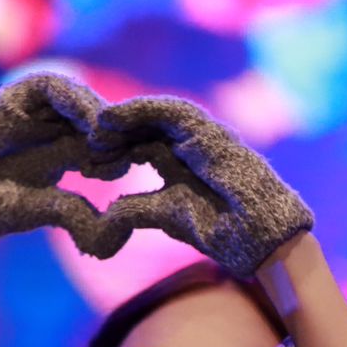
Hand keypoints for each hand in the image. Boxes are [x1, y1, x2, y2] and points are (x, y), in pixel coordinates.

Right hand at [0, 74, 135, 257]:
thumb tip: (118, 233)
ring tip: (111, 137)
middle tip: (138, 146)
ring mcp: (34, 112)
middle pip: (99, 115)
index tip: (146, 165)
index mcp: (68, 151)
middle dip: (121, 128)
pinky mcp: (12, 99)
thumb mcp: (45, 211)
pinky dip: (73, 97)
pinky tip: (90, 121)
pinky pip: (48, 86)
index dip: (130, 147)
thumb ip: (78, 214)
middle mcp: (55, 127)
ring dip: (100, 113)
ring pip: (79, 97)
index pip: (110, 140)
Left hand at [93, 95, 315, 278]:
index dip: (110, 150)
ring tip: (95, 125)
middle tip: (84, 140)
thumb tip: (107, 213)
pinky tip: (114, 118)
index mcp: (175, 161)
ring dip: (122, 117)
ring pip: (153, 114)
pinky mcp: (209, 132)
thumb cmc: (223, 231)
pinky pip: (171, 111)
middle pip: (141, 127)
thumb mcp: (168, 216)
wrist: (262, 237)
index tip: (86, 161)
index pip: (137, 145)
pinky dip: (141, 110)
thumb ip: (138, 210)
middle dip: (112, 133)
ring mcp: (199, 135)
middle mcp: (185, 143)